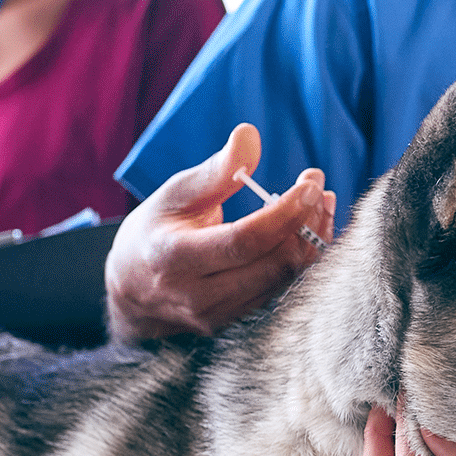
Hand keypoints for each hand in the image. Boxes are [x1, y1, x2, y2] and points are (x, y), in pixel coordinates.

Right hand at [105, 123, 335, 341]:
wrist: (133, 290)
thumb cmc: (154, 232)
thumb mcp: (174, 194)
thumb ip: (215, 170)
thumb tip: (250, 135)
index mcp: (176, 258)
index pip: (244, 241)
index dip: (284, 213)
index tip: (311, 184)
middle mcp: (199, 296)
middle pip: (272, 265)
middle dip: (306, 224)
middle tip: (319, 188)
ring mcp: (220, 315)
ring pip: (284, 281)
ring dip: (311, 241)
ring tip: (322, 204)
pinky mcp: (237, 321)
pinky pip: (281, 290)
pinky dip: (302, 258)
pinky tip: (310, 229)